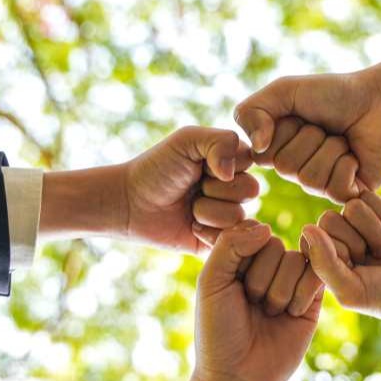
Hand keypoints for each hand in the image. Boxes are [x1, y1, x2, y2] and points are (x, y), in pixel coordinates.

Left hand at [39, 127, 258, 252]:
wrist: (130, 202)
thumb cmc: (156, 168)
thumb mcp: (187, 140)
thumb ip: (220, 141)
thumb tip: (233, 173)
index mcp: (231, 161)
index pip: (250, 161)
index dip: (224, 165)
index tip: (200, 165)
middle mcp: (234, 188)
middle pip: (250, 190)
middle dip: (215, 189)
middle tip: (191, 188)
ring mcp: (228, 215)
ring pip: (238, 216)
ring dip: (207, 212)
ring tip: (187, 208)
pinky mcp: (218, 240)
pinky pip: (230, 240)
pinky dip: (206, 232)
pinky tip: (189, 225)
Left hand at [178, 221, 322, 380]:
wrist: (238, 377)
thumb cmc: (218, 331)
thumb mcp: (211, 282)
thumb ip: (230, 245)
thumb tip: (267, 227)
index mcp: (239, 258)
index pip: (252, 232)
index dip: (243, 258)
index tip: (230, 287)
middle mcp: (266, 266)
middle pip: (275, 246)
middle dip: (260, 280)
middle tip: (251, 307)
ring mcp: (292, 282)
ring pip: (296, 260)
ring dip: (279, 292)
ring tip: (268, 314)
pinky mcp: (314, 300)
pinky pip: (318, 276)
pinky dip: (302, 295)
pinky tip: (291, 315)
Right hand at [235, 45, 380, 200]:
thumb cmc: (334, 93)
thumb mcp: (285, 90)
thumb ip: (252, 111)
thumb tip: (255, 148)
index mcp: (276, 148)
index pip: (262, 153)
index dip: (283, 129)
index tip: (300, 114)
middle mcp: (295, 170)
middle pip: (285, 167)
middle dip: (310, 136)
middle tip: (327, 126)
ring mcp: (320, 185)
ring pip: (310, 178)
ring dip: (331, 148)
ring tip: (343, 138)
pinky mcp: (346, 195)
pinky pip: (335, 188)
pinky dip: (348, 164)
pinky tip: (356, 154)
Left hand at [301, 192, 380, 344]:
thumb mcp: (353, 289)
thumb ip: (324, 264)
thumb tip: (307, 228)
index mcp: (323, 260)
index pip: (313, 238)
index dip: (339, 253)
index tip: (357, 272)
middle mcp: (337, 239)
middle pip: (330, 218)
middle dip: (357, 241)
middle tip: (374, 261)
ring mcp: (357, 222)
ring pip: (352, 205)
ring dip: (374, 231)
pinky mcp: (379, 209)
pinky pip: (371, 196)